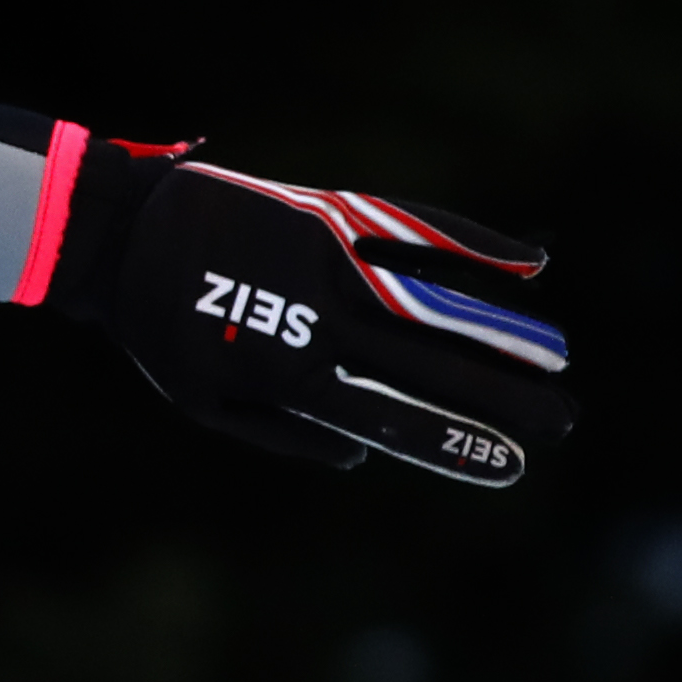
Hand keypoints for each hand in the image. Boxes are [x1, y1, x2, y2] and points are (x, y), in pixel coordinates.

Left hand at [73, 143, 571, 490]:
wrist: (119, 235)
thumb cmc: (162, 326)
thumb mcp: (204, 400)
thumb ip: (285, 434)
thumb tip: (364, 455)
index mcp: (289, 377)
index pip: (392, 421)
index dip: (455, 445)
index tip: (510, 466)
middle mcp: (321, 323)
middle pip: (428, 368)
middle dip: (499, 398)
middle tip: (562, 423)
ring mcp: (330, 264)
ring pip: (434, 302)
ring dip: (501, 330)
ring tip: (558, 354)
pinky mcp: (330, 214)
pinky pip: (415, 227)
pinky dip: (474, 243)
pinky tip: (532, 261)